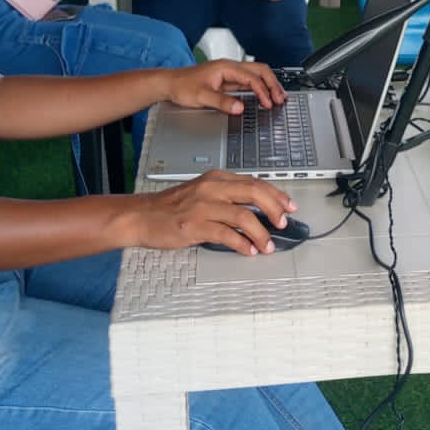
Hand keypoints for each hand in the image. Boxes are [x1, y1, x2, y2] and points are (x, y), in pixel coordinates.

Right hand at [135, 170, 297, 253]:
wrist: (140, 216)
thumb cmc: (171, 207)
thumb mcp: (202, 192)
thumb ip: (227, 196)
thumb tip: (256, 209)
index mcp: (216, 178)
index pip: (255, 182)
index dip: (276, 195)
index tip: (289, 206)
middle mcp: (212, 188)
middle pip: (254, 193)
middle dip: (274, 209)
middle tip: (283, 223)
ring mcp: (203, 206)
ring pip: (244, 216)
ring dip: (261, 234)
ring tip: (268, 246)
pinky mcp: (194, 225)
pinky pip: (227, 235)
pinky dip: (242, 244)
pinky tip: (248, 251)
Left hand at [167, 59, 285, 113]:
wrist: (170, 84)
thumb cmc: (182, 86)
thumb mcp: (201, 96)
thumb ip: (222, 102)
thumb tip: (239, 107)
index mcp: (226, 67)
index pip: (252, 77)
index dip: (262, 91)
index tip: (268, 103)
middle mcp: (230, 67)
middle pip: (260, 70)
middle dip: (273, 84)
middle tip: (281, 98)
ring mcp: (230, 73)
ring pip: (256, 74)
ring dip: (269, 84)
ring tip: (278, 96)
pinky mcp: (228, 80)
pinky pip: (249, 81)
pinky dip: (260, 87)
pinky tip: (264, 96)